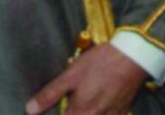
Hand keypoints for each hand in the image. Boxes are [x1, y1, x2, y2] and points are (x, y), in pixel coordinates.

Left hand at [25, 43, 147, 114]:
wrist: (134, 56)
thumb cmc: (101, 62)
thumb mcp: (72, 73)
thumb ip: (51, 93)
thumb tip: (30, 110)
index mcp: (79, 112)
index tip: (53, 113)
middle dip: (71, 114)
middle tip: (70, 106)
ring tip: (82, 107)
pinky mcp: (121, 113)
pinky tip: (97, 109)